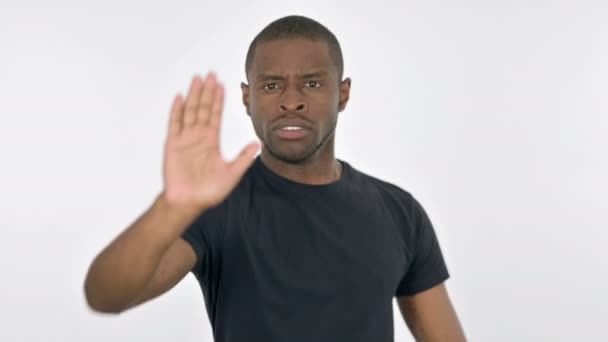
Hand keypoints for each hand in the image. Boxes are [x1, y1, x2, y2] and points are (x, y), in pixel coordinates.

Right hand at [161, 73, 259, 210]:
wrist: (188, 203)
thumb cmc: (209, 192)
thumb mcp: (231, 174)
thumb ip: (243, 158)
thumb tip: (257, 144)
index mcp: (211, 141)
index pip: (216, 115)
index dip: (219, 100)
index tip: (222, 84)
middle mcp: (198, 136)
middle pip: (203, 108)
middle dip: (207, 91)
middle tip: (211, 73)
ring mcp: (185, 139)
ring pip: (190, 111)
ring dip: (194, 95)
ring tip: (197, 79)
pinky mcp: (172, 144)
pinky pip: (174, 124)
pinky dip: (177, 110)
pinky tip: (180, 97)